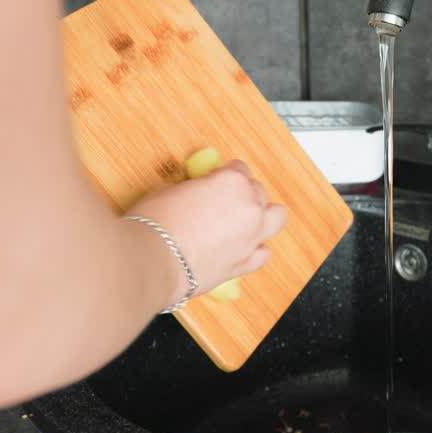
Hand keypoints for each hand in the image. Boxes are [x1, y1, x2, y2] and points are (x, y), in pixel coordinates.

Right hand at [125, 161, 286, 302]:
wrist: (155, 262)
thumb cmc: (157, 222)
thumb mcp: (169, 190)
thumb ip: (192, 189)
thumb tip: (191, 194)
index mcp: (233, 181)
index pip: (239, 169)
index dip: (225, 174)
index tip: (217, 180)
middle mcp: (250, 206)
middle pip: (258, 191)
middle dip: (243, 194)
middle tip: (225, 202)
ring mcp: (252, 236)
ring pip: (276, 217)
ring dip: (264, 215)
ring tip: (247, 220)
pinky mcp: (246, 263)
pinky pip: (264, 253)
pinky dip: (256, 249)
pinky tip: (244, 248)